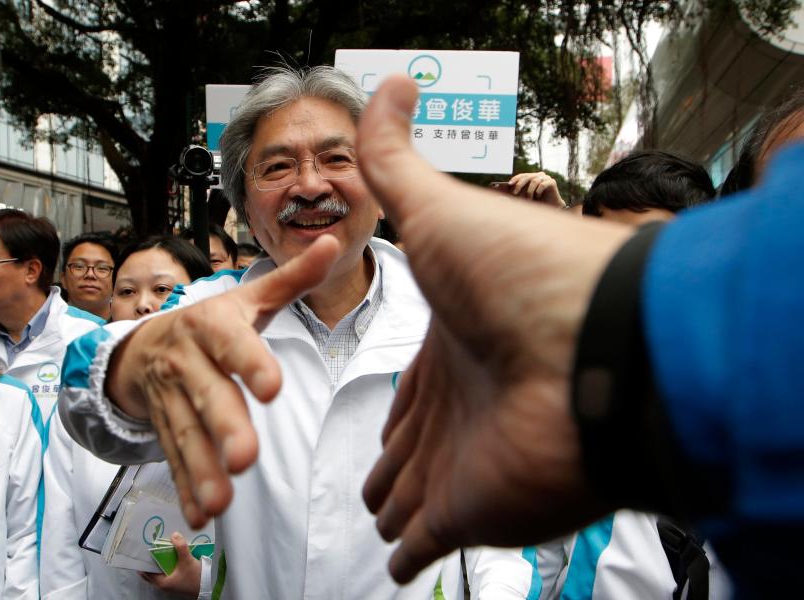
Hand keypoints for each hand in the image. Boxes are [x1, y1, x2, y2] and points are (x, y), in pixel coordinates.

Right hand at [106, 235, 340, 526]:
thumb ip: (292, 280)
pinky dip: (183, 487)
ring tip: (221, 502)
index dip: (250, 363)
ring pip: (186, 434)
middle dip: (224, 428)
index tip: (273, 389)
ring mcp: (170, 397)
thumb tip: (333, 244)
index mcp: (211, 325)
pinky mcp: (162, 425)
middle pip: (207, 396)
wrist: (139, 345)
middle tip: (245, 459)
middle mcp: (186, 360)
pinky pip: (171, 457)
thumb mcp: (247, 297)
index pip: (232, 343)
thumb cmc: (210, 323)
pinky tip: (199, 515)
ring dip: (200, 470)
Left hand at [140, 532, 202, 596]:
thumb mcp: (187, 561)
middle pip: (152, 570)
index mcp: (161, 582)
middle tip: (151, 546)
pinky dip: (167, 563)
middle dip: (152, 559)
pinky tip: (172, 554)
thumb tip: (174, 534)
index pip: (145, 572)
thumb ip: (180, 547)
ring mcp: (171, 583)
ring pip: (160, 570)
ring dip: (160, 561)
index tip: (142, 550)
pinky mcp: (177, 581)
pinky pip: (168, 570)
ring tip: (160, 547)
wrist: (209, 586)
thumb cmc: (195, 577)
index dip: (143, 561)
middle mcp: (164, 584)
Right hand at [356, 75, 632, 581]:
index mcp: (456, 346)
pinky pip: (434, 540)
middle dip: (397, 467)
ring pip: (427, 493)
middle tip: (377, 489)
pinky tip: (399, 563)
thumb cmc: (520, 273)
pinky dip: (414, 553)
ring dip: (405, 511)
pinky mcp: (475, 506)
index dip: (399, 409)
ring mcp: (472, 459)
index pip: (418, 385)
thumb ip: (399, 159)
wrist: (589, 343)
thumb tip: (389, 84)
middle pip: (421, 444)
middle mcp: (467, 404)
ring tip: (386, 526)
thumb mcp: (441, 207)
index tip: (383, 429)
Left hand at [507, 171, 565, 206]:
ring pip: (534, 181)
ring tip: (529, 199)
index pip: (522, 175)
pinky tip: (537, 196)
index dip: (516, 179)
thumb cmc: (538, 201)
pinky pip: (542, 184)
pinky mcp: (552, 182)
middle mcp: (539, 175)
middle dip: (520, 185)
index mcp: (532, 176)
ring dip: (530, 191)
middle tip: (515, 193)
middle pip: (527, 177)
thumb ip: (519, 192)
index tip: (509, 184)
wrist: (551, 206)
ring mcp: (546, 177)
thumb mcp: (526, 196)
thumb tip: (507, 192)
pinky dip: (538, 191)